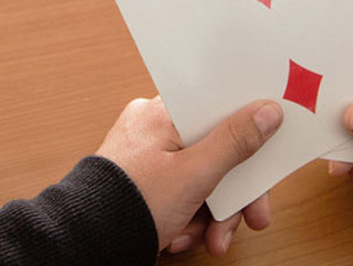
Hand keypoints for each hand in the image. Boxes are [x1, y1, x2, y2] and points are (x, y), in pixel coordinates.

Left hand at [96, 95, 282, 255]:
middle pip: (214, 150)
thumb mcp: (194, 174)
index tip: (267, 170)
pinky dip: (187, 214)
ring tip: (209, 240)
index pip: (221, 114)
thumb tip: (268, 111)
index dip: (251, 142)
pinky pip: (178, 189)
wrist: (85, 241)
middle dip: (232, 195)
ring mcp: (146, 153)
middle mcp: (153, 126)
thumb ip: (235, 141)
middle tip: (248, 219)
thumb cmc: (130, 203)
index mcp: (163, 111)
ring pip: (199, 175)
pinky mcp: (141, 177)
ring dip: (211, 212)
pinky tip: (180, 235)